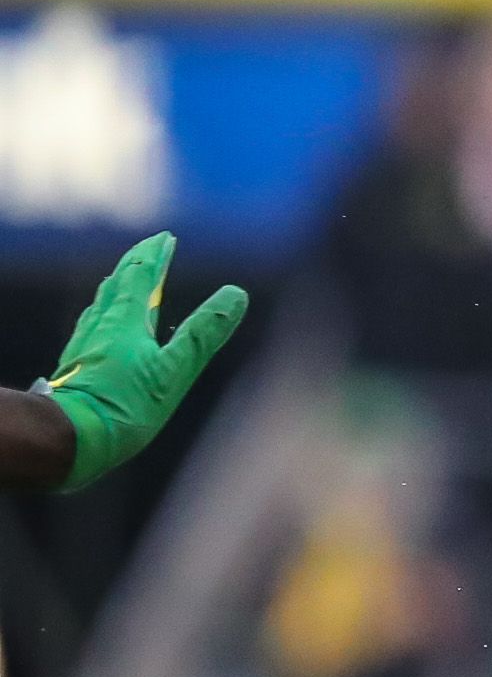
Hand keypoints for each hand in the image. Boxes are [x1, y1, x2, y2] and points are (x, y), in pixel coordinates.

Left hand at [37, 234, 246, 492]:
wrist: (69, 439)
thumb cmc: (124, 407)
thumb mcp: (175, 371)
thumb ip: (204, 332)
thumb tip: (236, 293)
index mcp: (125, 321)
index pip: (141, 276)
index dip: (155, 255)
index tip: (165, 238)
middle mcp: (101, 326)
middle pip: (117, 285)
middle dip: (135, 266)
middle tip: (148, 251)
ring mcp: (84, 345)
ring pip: (101, 305)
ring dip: (117, 288)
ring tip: (123, 282)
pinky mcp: (75, 366)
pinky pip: (92, 327)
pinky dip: (104, 314)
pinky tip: (101, 328)